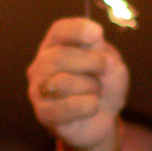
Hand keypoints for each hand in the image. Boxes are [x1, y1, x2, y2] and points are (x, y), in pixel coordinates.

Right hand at [25, 18, 128, 150]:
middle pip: (58, 56)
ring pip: (62, 82)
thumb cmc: (104, 87)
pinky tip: (93, 106)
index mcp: (55, 46)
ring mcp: (38, 90)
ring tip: (96, 92)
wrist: (103, 119)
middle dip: (90, 61)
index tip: (98, 33)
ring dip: (89, 87)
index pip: (59, 31)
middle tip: (105, 68)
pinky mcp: (44, 114)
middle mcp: (41, 66)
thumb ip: (106, 55)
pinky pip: (64, 108)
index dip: (77, 30)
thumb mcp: (113, 67)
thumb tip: (95, 46)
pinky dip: (85, 106)